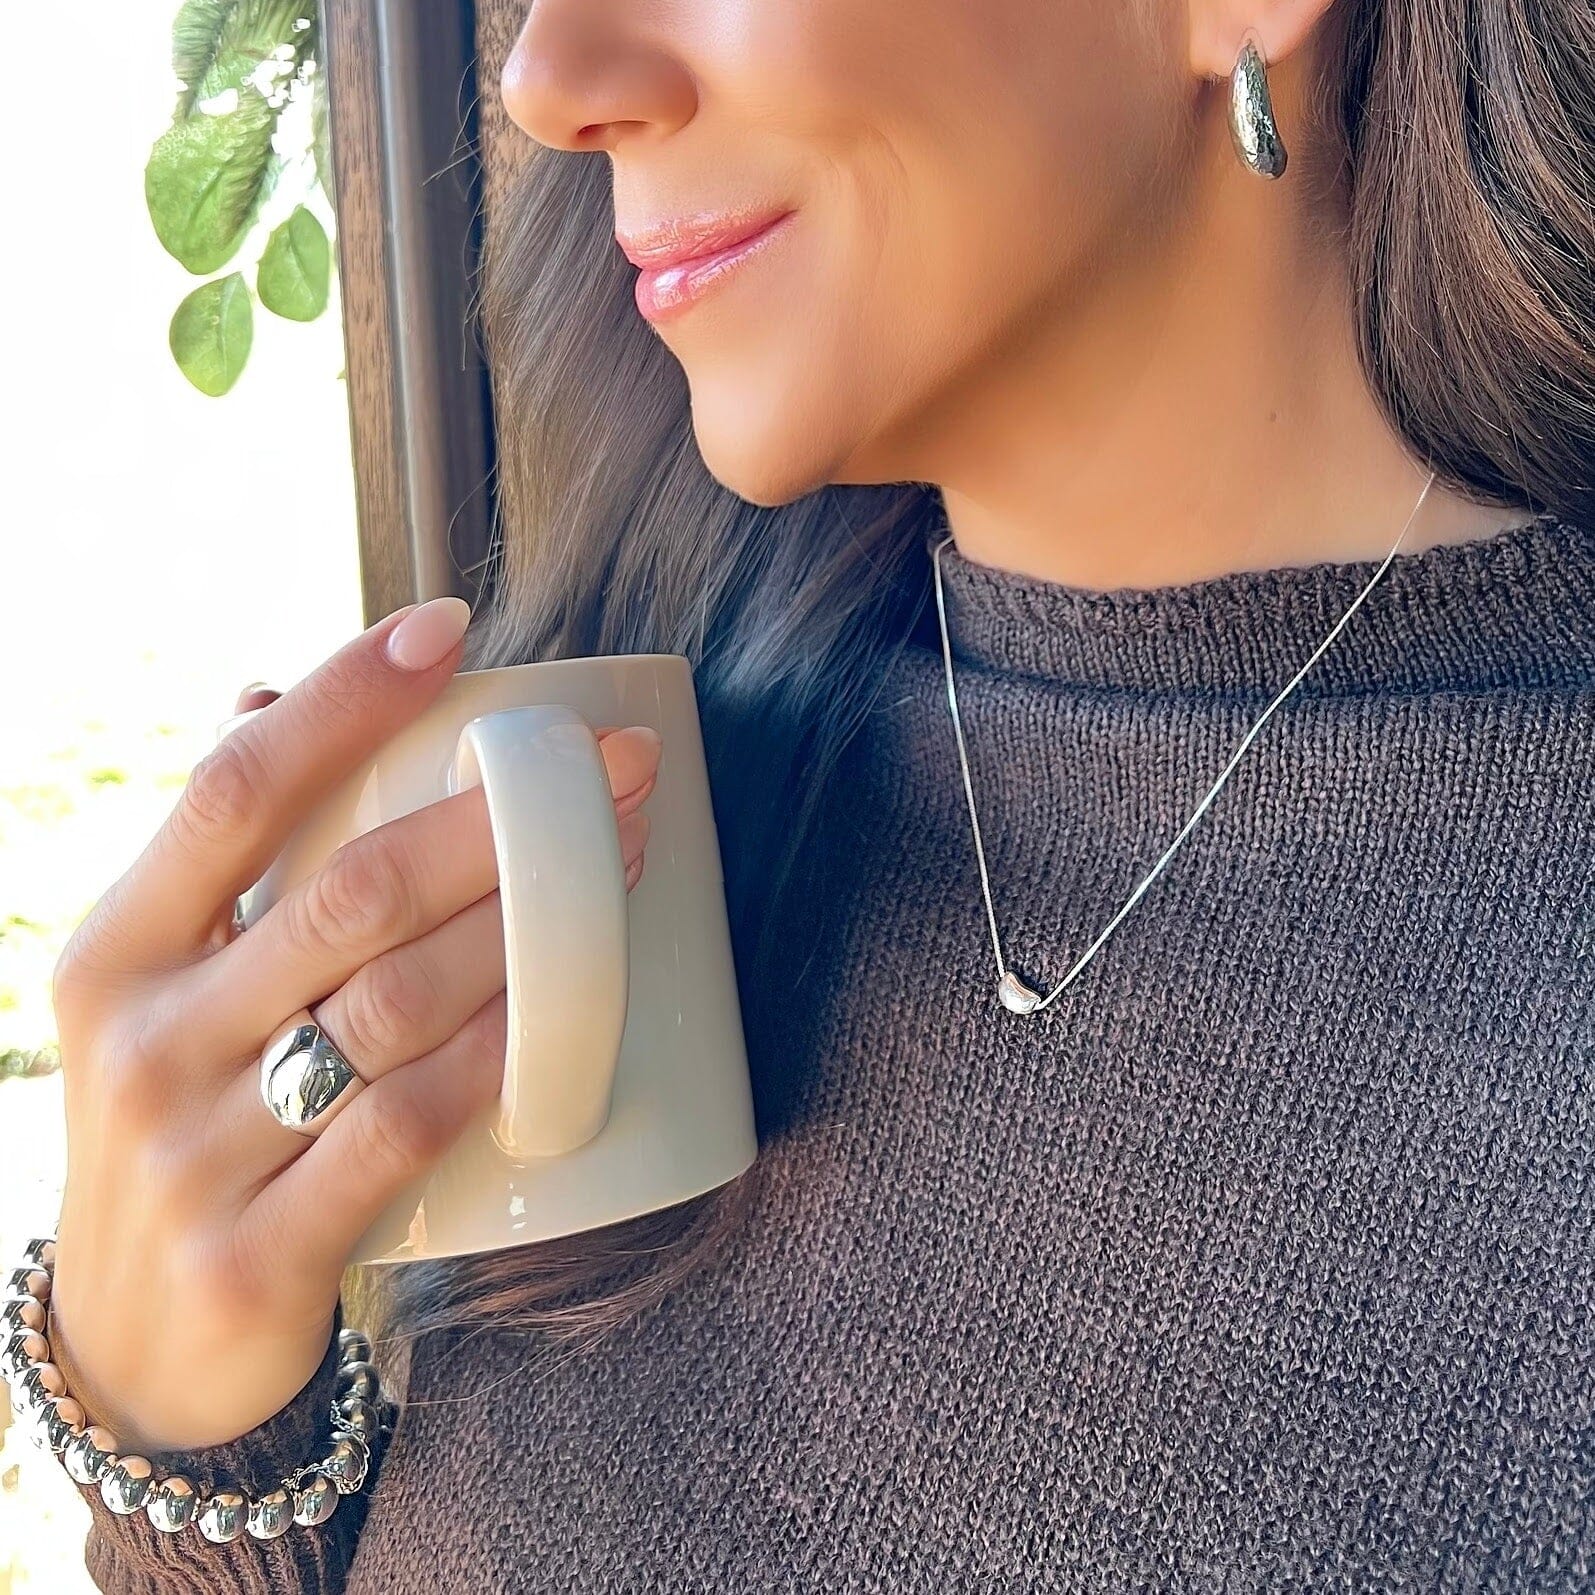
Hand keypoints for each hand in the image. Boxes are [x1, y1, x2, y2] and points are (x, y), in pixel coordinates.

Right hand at [46, 598, 662, 1453]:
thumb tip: (264, 695)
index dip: (342, 702)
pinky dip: (500, 1060)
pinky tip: (571, 1011)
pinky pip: (409, 1128)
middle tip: (618, 765)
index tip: (449, 628)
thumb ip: (222, 862)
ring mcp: (196, 1152)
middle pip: (349, 894)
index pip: (231, 793)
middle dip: (500, 819)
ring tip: (625, 863)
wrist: (134, 1345)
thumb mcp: (162, 990)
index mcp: (118, 949)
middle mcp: (145, 1039)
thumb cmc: (181, 1121)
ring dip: (529, 926)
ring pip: (396, 1006)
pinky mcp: (259, 1255)